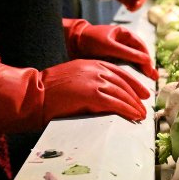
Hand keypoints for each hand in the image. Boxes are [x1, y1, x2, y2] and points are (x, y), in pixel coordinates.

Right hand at [0, 61, 149, 135]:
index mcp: (91, 63)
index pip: (119, 72)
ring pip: (122, 93)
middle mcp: (96, 69)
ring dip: (134, 105)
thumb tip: (104, 93)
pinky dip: (128, 110)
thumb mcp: (73, 78)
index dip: (134, 83)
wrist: (34, 94)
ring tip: (141, 114)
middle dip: (137, 95)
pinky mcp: (92, 95)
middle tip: (145, 106)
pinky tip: (134, 116)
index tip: (143, 92)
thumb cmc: (49, 90)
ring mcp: (94, 81)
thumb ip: (90, 81)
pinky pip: (116, 103)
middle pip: (124, 82)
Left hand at [63, 18, 157, 79]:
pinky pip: (124, 65)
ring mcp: (118, 50)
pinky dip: (129, 71)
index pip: (141, 47)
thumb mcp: (110, 46)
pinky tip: (132, 80)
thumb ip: (128, 53)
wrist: (73, 43)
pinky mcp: (111, 58)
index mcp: (125, 34)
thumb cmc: (91, 40)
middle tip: (154, 77)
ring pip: (132, 60)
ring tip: (147, 80)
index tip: (151, 71)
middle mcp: (124, 41)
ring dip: (139, 70)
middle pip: (139, 54)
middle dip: (146, 66)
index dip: (147, 59)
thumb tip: (146, 60)